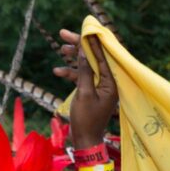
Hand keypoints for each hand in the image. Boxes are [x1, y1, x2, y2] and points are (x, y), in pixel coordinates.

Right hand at [53, 29, 117, 146]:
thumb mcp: (84, 93)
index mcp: (112, 84)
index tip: (83, 29)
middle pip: (95, 58)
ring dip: (74, 58)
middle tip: (63, 34)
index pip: (102, 57)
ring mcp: (101, 87)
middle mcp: (109, 83)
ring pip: (88, 66)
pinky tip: (57, 71)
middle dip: (80, 46)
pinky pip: (84, 77)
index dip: (92, 42)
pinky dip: (72, 74)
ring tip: (61, 48)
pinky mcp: (93, 92)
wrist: (85, 141)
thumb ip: (85, 71)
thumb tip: (84, 51)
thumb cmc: (86, 120)